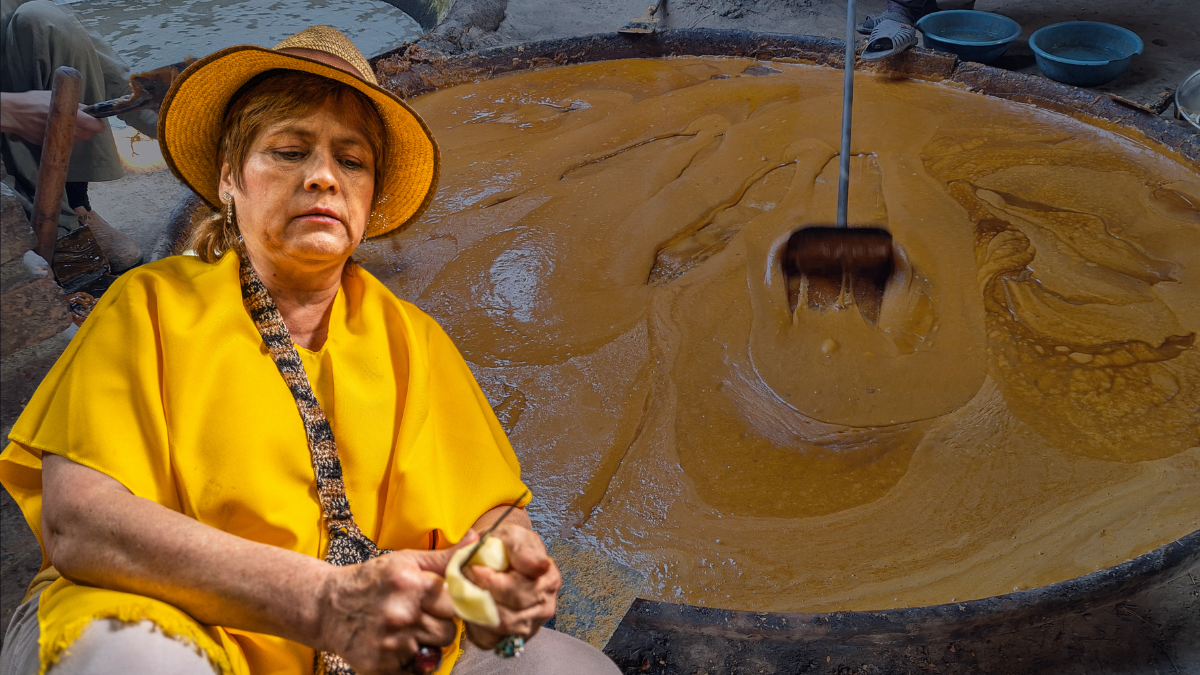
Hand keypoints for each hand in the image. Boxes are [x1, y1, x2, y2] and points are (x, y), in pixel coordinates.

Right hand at [0, 91, 104, 144]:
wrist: (15, 113)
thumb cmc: (33, 102)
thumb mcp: (55, 97)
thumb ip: (73, 104)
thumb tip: (88, 109)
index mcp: (71, 115)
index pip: (95, 126)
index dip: (98, 124)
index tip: (97, 122)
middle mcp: (68, 129)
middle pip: (88, 136)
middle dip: (88, 130)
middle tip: (81, 123)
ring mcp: (60, 139)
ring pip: (78, 141)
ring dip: (77, 135)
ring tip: (67, 126)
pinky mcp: (53, 145)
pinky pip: (66, 145)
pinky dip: (65, 139)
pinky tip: (58, 131)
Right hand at [314, 546, 463, 673]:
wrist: (328, 606)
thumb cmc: (371, 581)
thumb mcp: (406, 560)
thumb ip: (444, 557)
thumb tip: (476, 542)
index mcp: (412, 584)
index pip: (458, 601)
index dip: (451, 603)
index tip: (441, 601)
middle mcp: (402, 614)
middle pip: (449, 630)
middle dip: (440, 624)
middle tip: (421, 615)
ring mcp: (392, 642)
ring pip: (436, 650)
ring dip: (427, 641)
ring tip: (408, 628)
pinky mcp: (382, 664)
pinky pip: (418, 668)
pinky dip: (412, 658)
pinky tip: (398, 643)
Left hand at [462, 524, 560, 650]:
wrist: (496, 555)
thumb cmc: (504, 546)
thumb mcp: (512, 536)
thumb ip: (523, 550)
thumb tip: (540, 566)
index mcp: (549, 579)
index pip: (519, 592)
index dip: (491, 583)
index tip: (473, 568)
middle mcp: (545, 607)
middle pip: (509, 615)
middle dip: (481, 597)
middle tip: (463, 578)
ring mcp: (530, 626)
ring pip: (498, 628)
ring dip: (477, 610)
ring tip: (465, 589)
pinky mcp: (510, 639)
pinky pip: (489, 639)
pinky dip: (475, 624)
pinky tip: (472, 605)